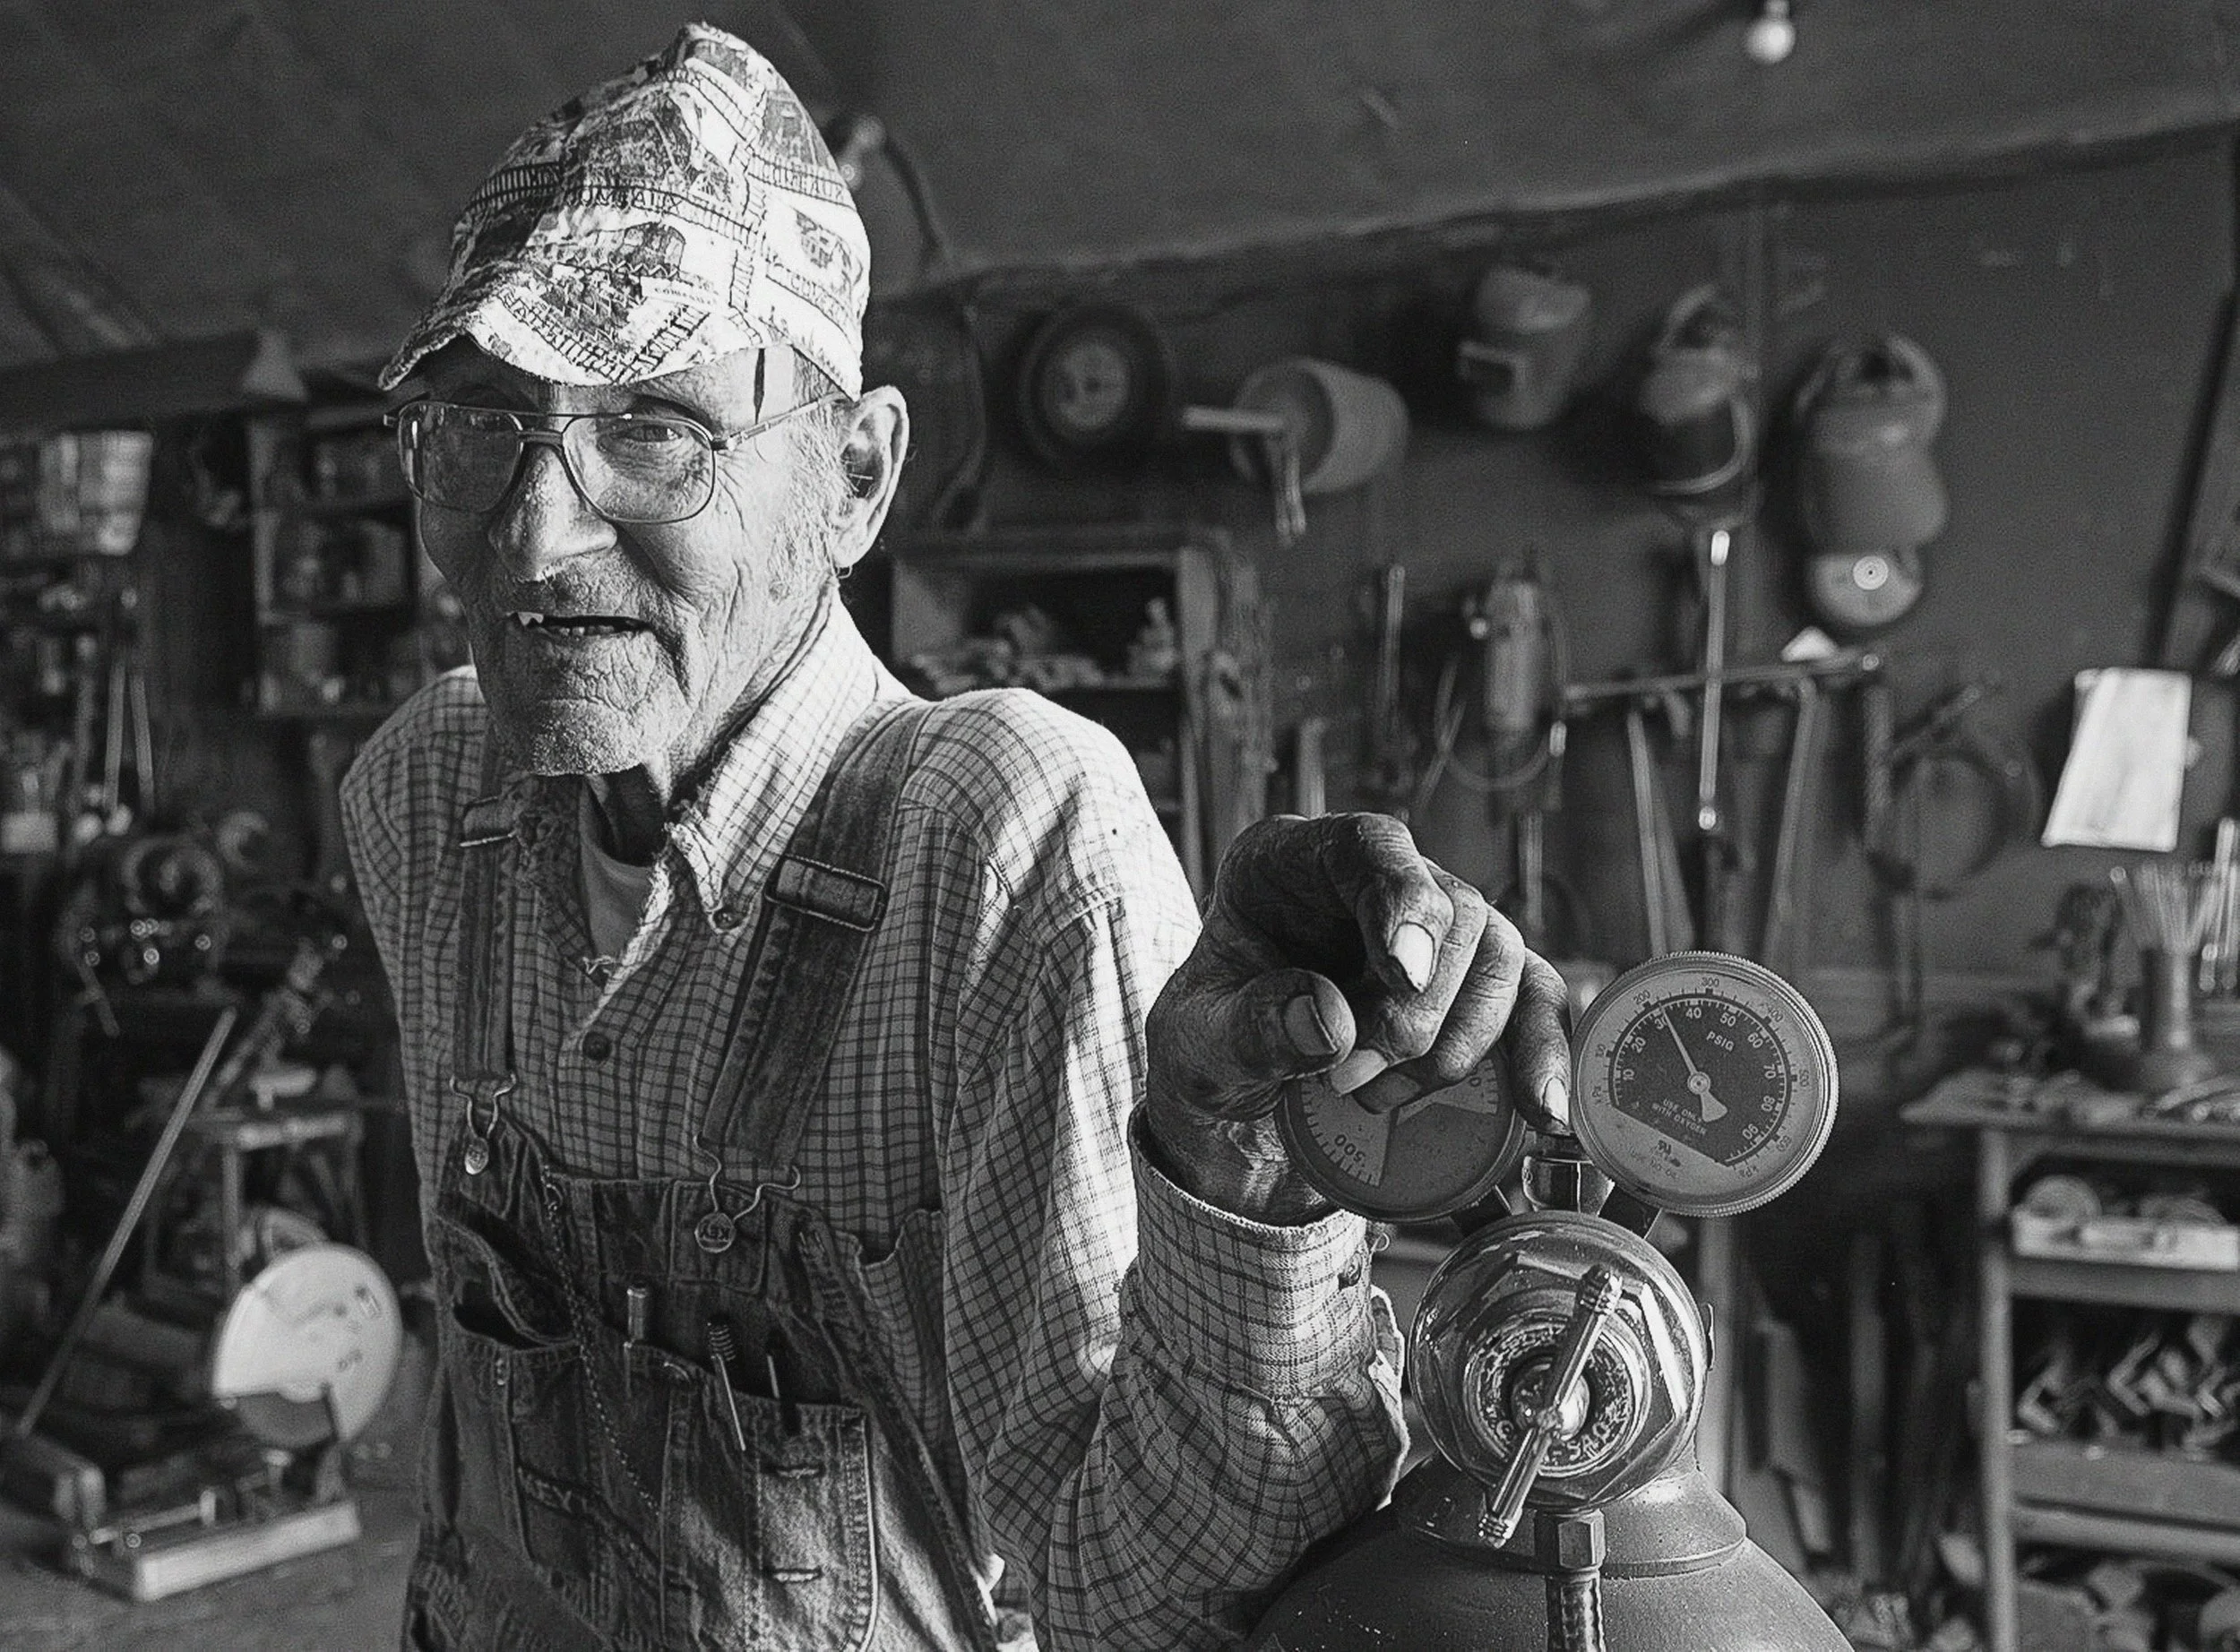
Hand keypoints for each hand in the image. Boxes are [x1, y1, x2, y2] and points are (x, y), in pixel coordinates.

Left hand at [1143, 813, 1571, 1221]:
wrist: (1237, 1093)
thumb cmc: (1215, 1048)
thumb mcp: (1199, 1046)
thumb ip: (1249, 1030)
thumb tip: (1330, 1024)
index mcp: (1294, 861)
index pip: (1371, 847)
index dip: (1401, 899)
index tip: (1403, 973)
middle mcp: (1379, 881)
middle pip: (1450, 910)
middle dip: (1413, 1011)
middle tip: (1353, 1076)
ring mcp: (1436, 932)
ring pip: (1500, 957)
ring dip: (1457, 1043)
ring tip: (1381, 1098)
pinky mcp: (1475, 989)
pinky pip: (1536, 1005)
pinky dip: (1543, 1055)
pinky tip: (1542, 1111)